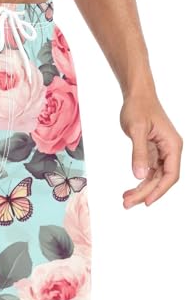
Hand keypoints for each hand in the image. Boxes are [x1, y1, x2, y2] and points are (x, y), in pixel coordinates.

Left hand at [120, 93, 182, 208]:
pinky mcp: (152, 151)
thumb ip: (139, 153)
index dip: (160, 190)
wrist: (137, 96)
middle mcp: (170, 150)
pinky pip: (148, 171)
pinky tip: (130, 190)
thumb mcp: (137, 130)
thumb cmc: (138, 108)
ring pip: (154, 177)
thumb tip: (140, 176)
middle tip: (127, 204)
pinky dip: (140, 181)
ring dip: (142, 190)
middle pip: (161, 179)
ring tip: (126, 200)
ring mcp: (162, 152)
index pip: (171, 174)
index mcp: (172, 145)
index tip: (147, 202)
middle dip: (146, 193)